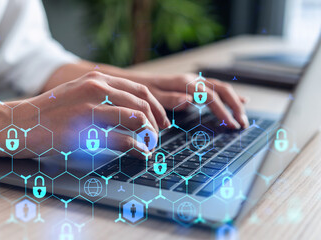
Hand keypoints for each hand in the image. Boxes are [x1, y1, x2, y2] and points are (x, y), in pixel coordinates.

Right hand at [26, 71, 169, 155]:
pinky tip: (140, 153)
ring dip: (150, 135)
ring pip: (137, 118)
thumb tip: (132, 114)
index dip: (157, 106)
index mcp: (98, 79)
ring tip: (150, 146)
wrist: (18, 123)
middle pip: (143, 103)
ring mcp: (91, 106)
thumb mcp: (78, 94)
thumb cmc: (49, 113)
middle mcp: (97, 87)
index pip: (141, 89)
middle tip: (158, 136)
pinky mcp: (85, 129)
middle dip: (157, 122)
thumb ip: (104, 98)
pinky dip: (138, 148)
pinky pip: (124, 138)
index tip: (162, 121)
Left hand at [133, 73, 248, 128]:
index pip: (211, 96)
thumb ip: (170, 99)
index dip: (223, 111)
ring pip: (221, 88)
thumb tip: (189, 101)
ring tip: (243, 117)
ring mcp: (194, 82)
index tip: (231, 126)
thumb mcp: (151, 97)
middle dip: (235, 106)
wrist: (132, 82)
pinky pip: (215, 89)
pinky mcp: (192, 86)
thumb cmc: (140, 91)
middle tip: (243, 124)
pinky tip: (239, 101)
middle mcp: (192, 80)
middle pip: (222, 90)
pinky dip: (228, 96)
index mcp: (184, 83)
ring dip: (234, 102)